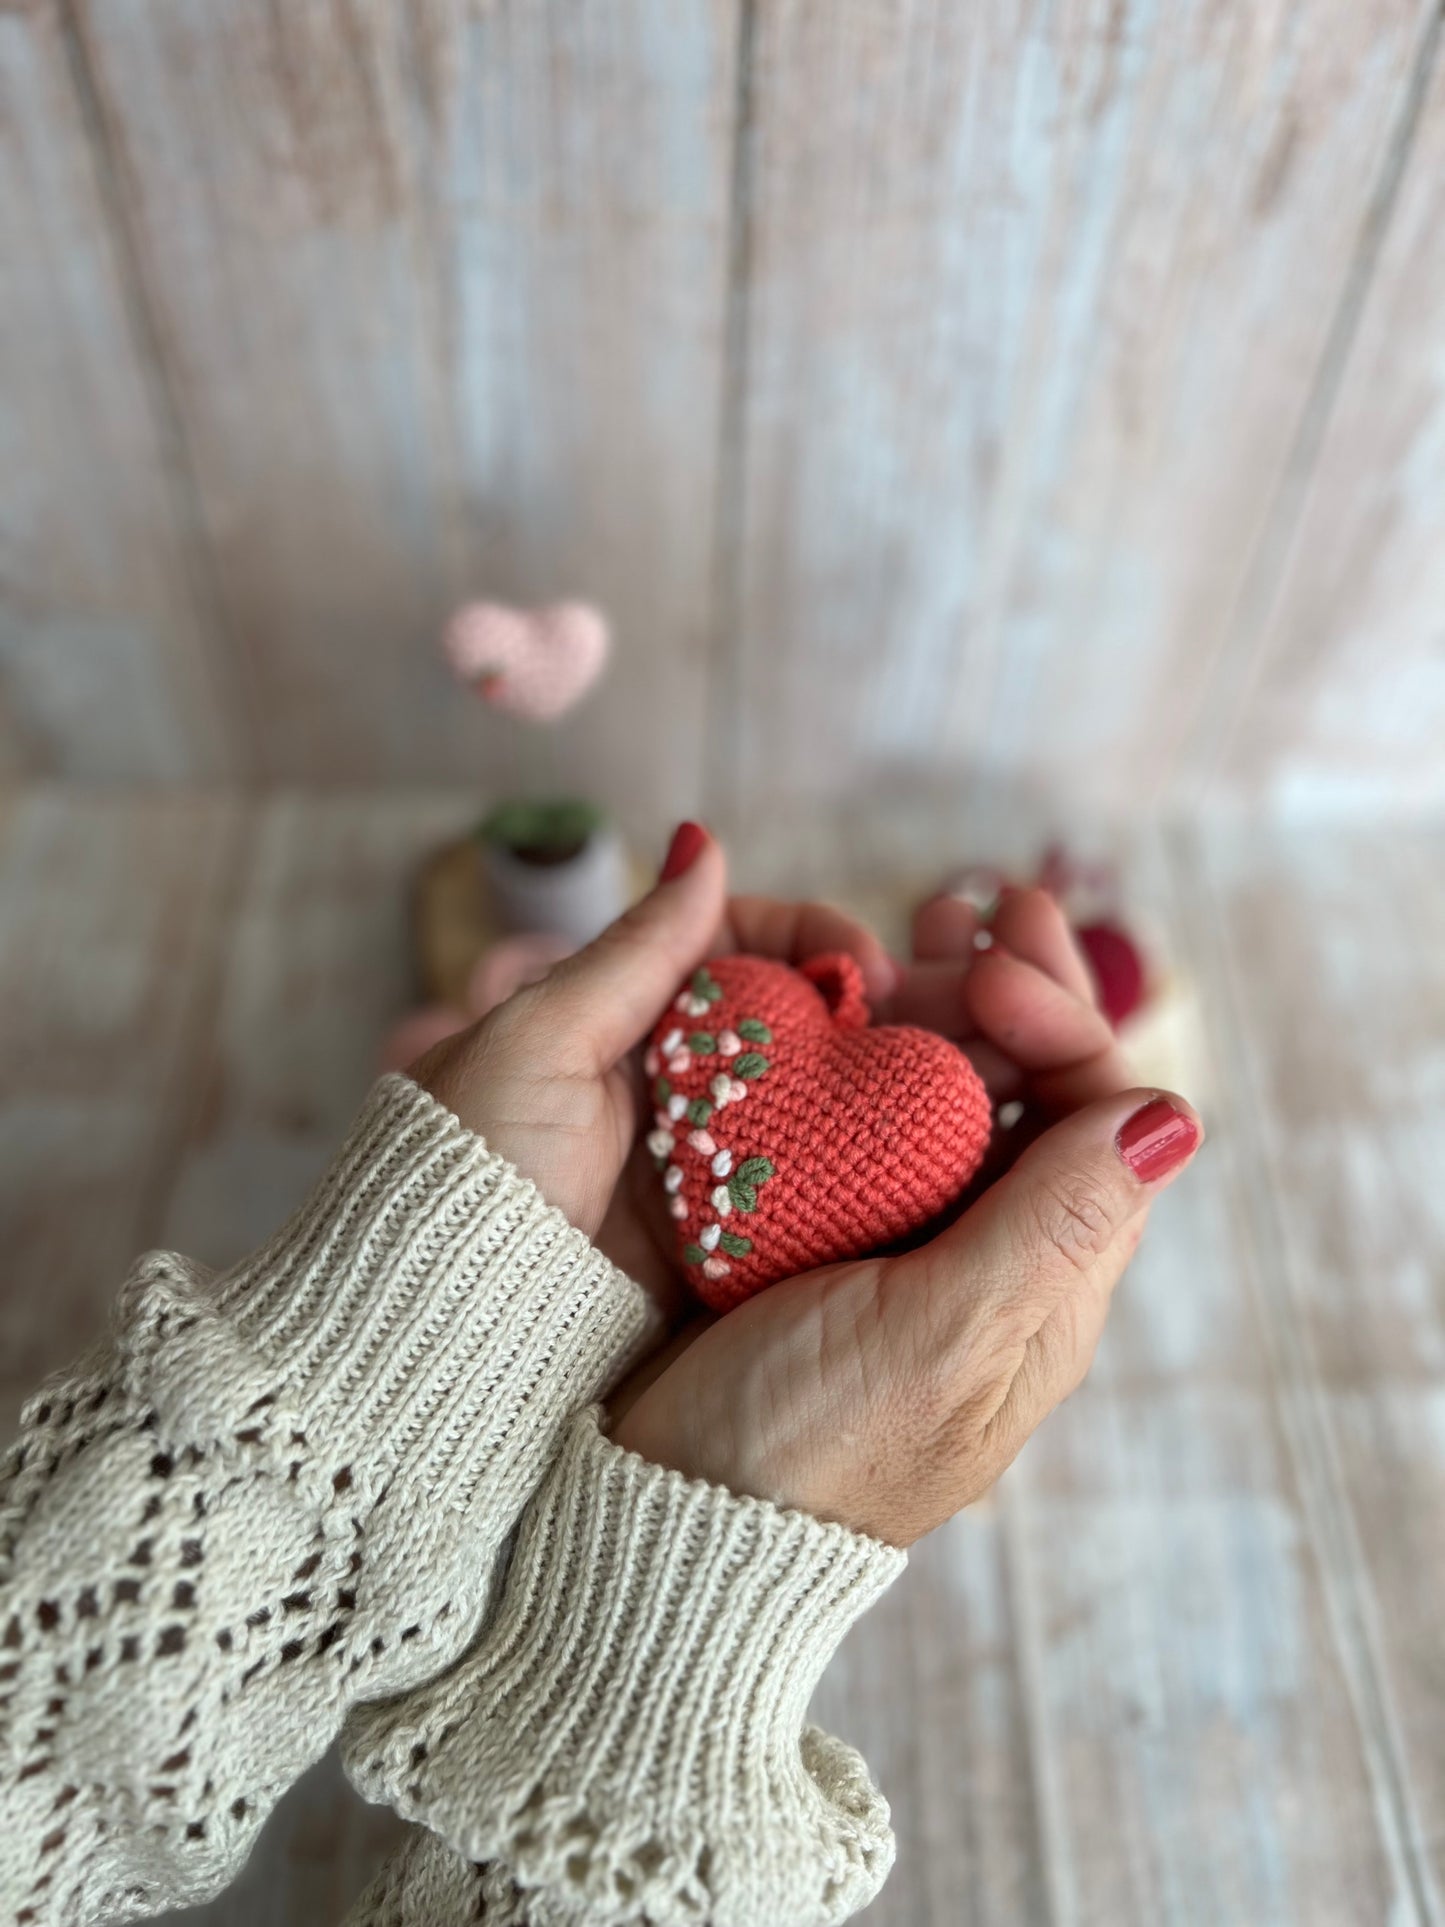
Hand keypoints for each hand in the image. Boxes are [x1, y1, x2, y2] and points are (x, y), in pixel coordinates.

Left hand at [409, 824, 896, 1319]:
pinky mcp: (727, 1239)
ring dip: (886, 1090)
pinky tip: (923, 1162)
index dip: (817, 942)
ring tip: (957, 1087)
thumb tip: (700, 840)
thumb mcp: (543, 1036)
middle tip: (945, 1023)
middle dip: (877, 1014)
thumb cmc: (472, 1157)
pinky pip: (813, 1193)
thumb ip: (637, 950)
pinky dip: (866, 1174)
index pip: (748, 946)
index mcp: (629, 1013)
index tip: (871, 966)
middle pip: (802, 1024)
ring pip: (822, 1104)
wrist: (441, 1311)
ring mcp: (709, 1159)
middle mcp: (678, 1078)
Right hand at [613, 890, 1203, 1545]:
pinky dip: (868, 1052)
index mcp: (1043, 1285)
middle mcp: (993, 1261)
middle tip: (961, 900)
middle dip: (1012, 985)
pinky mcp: (829, 1247)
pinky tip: (831, 1013)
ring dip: (944, 1006)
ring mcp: (910, 1253)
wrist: (668, 1527)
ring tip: (906, 934)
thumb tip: (1173, 1115)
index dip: (1060, 1015)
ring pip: (957, 1100)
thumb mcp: (939, 1337)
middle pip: (1036, 1093)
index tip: (981, 958)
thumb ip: (1055, 1226)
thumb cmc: (802, 1445)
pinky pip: (876, 1128)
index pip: (1100, 1114)